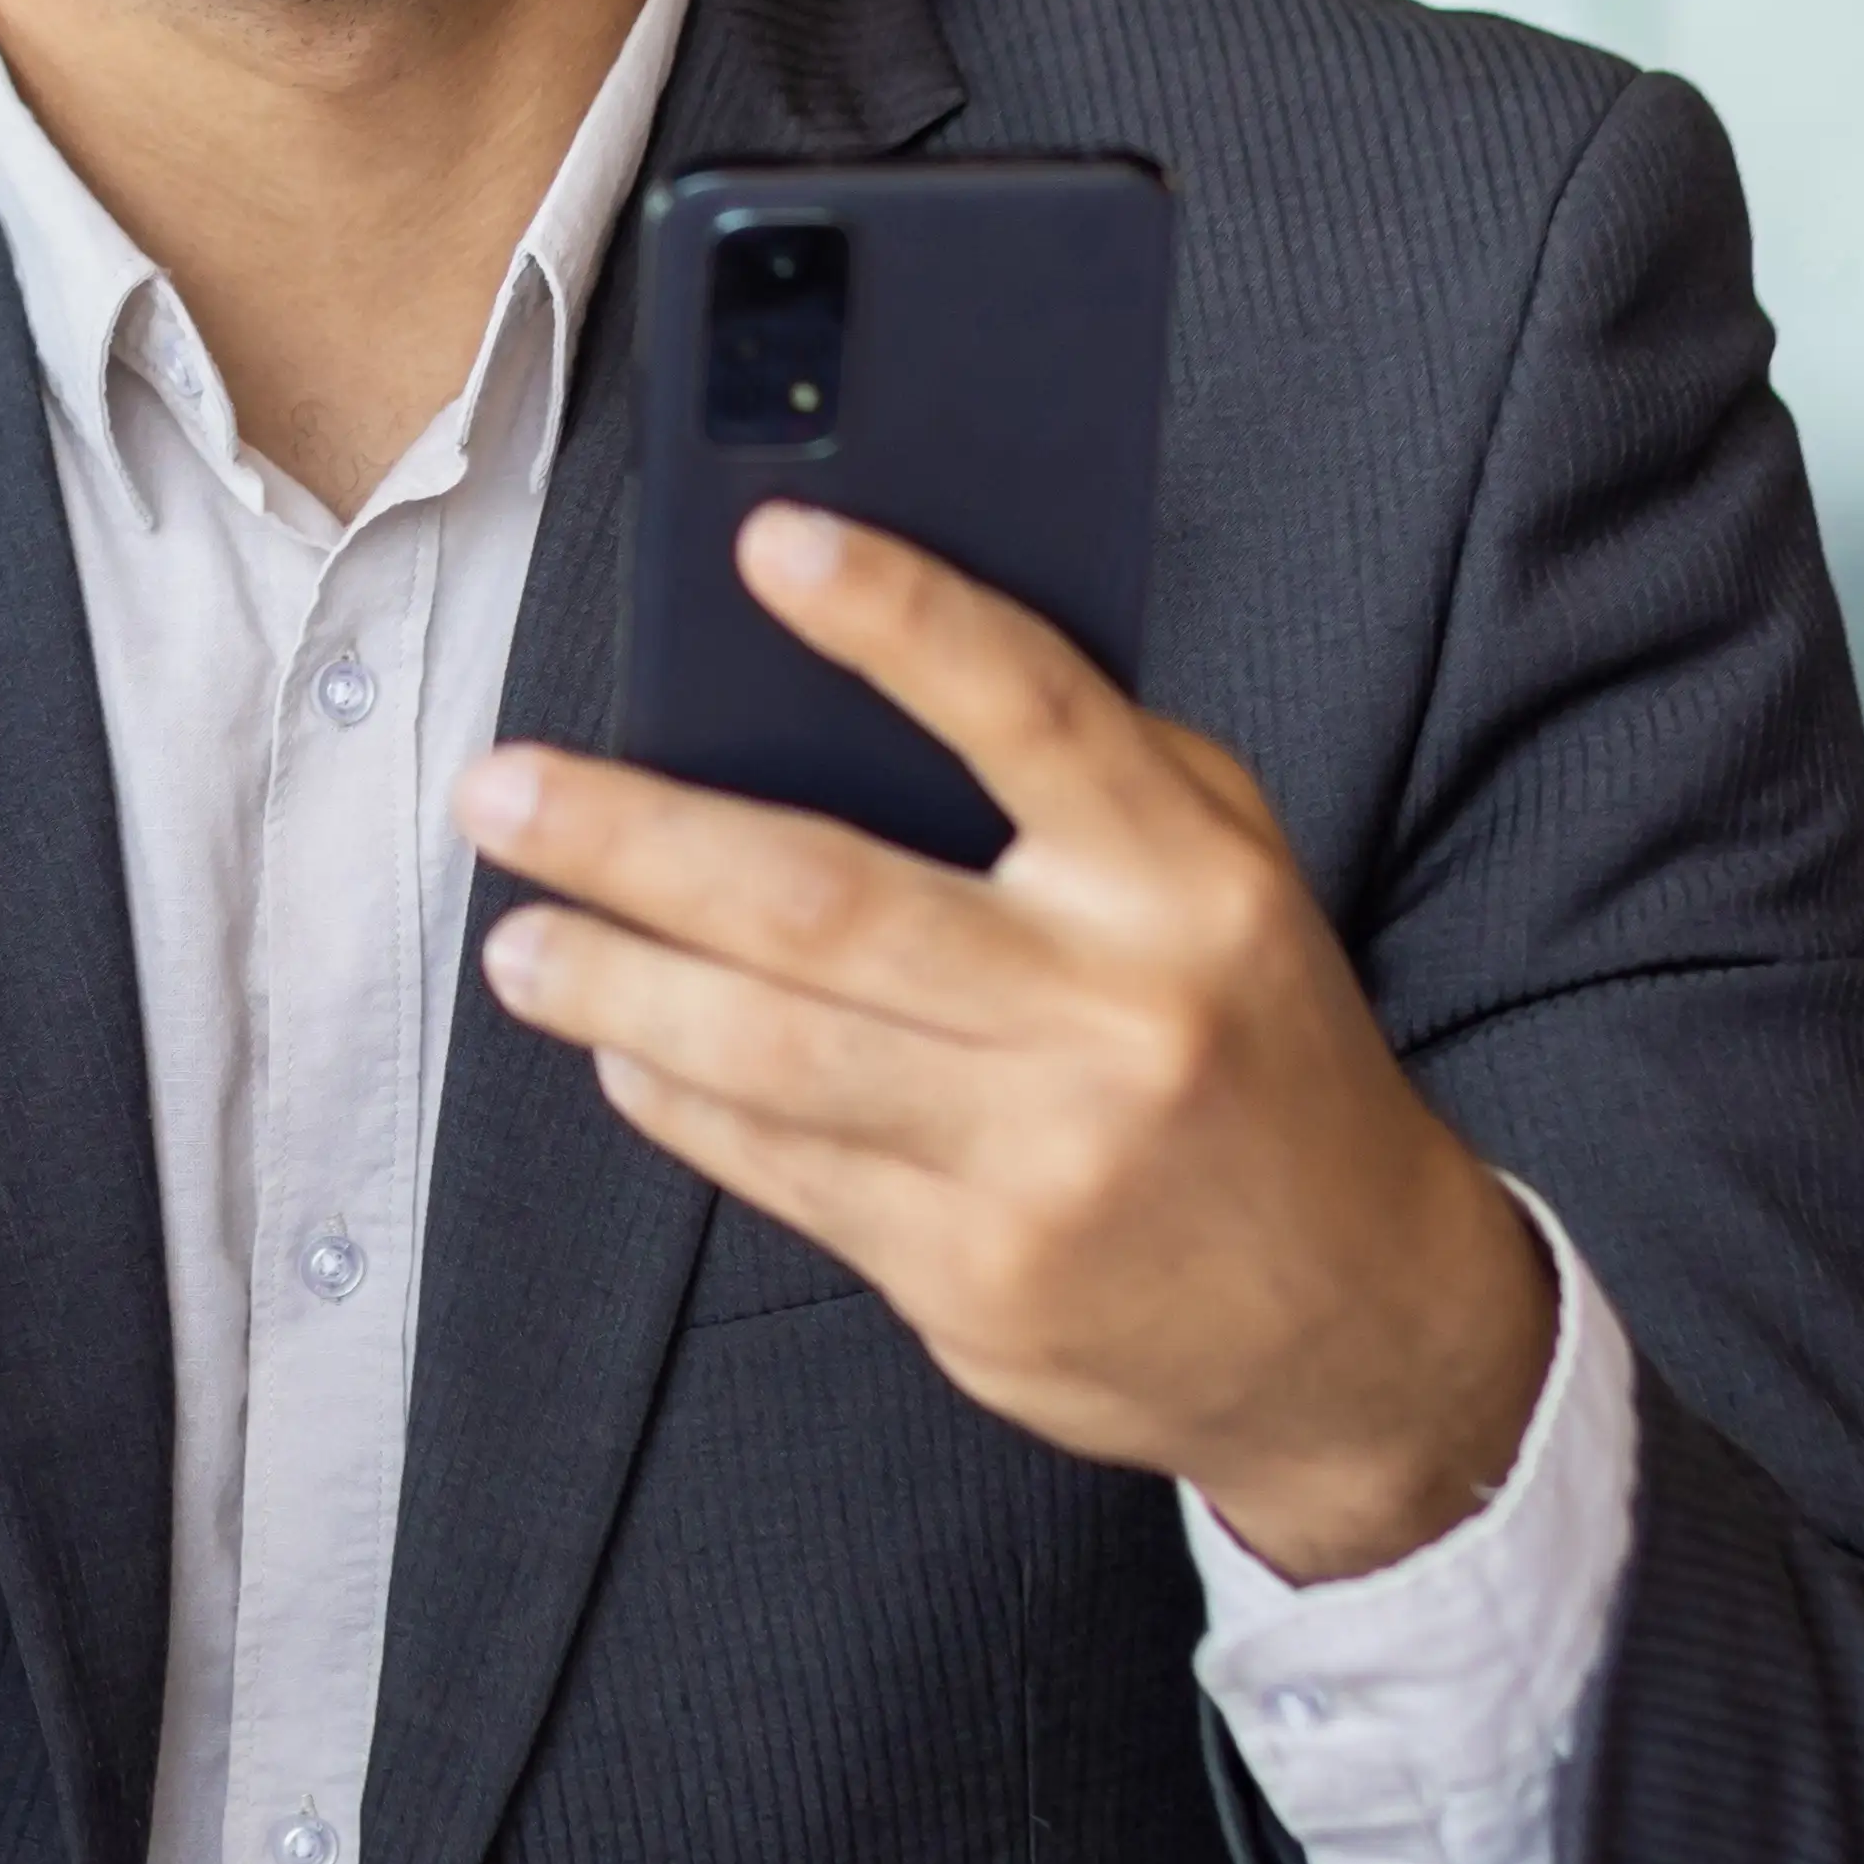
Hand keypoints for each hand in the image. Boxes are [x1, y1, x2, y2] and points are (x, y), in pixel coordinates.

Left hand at [459, 501, 1550, 1579]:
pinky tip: (618, 1053)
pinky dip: (678, 1101)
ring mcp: (1037, 1158)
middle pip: (825, 900)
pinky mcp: (974, 1278)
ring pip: (771, 1051)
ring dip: (614, 986)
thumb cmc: (1250, 1046)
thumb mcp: (1226, 880)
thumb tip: (843, 674)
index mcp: (1186, 881)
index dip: (896, 615)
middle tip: (503, 789)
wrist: (1360, 1323)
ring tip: (518, 939)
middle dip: (634, 838)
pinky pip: (780, 1169)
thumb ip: (1082, 773)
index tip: (764, 540)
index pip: (1030, 711)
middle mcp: (1114, 1013)